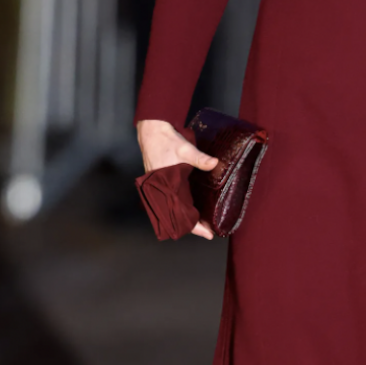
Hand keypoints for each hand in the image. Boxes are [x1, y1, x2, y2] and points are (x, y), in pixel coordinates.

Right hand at [136, 118, 217, 239]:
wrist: (150, 130)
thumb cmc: (165, 140)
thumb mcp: (185, 149)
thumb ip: (200, 158)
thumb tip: (215, 163)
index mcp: (165, 185)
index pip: (179, 214)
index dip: (194, 226)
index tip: (207, 234)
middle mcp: (160, 190)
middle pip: (176, 216)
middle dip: (192, 225)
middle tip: (209, 231)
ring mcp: (159, 187)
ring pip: (172, 209)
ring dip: (185, 216)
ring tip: (202, 223)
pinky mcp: (160, 182)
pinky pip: (170, 200)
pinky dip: (180, 206)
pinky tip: (191, 207)